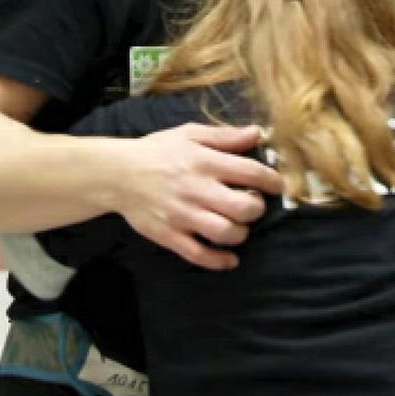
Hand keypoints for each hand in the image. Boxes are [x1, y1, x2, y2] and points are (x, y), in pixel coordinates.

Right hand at [115, 123, 283, 270]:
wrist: (117, 173)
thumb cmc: (158, 151)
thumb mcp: (191, 134)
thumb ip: (226, 136)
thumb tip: (258, 134)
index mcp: (205, 162)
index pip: (252, 173)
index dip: (273, 181)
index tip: (277, 186)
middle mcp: (197, 189)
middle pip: (244, 208)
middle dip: (257, 209)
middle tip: (252, 205)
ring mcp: (183, 215)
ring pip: (226, 233)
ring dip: (241, 233)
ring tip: (237, 225)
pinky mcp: (170, 235)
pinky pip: (200, 255)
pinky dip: (220, 261)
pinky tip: (230, 258)